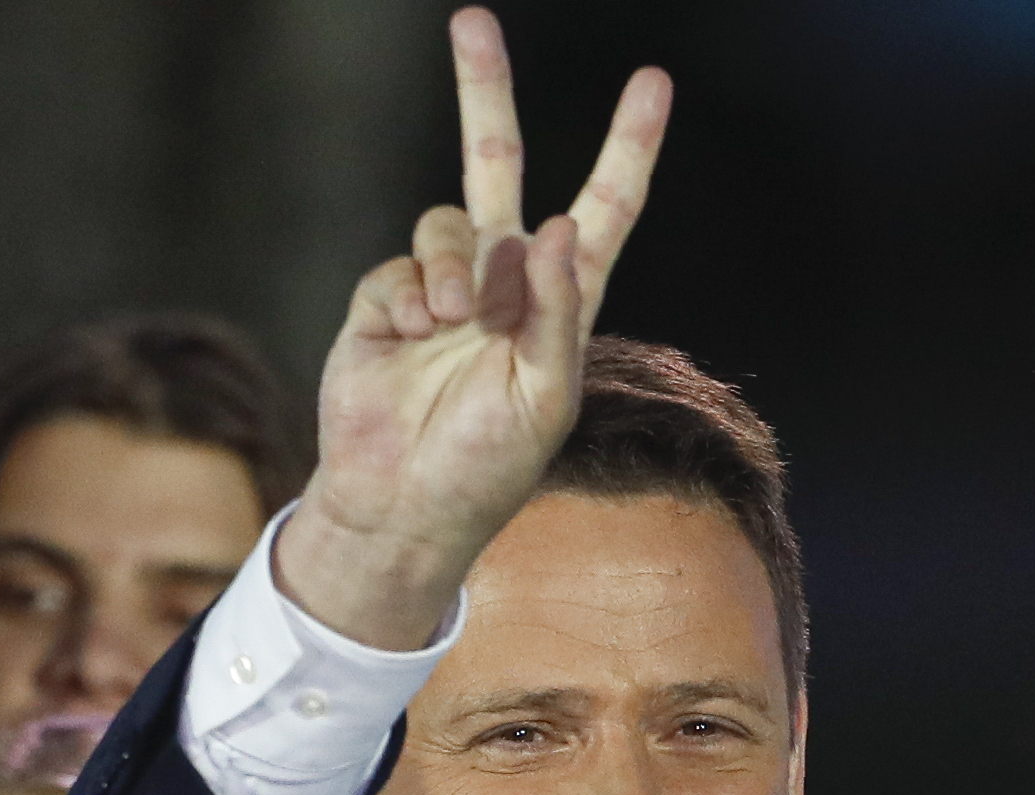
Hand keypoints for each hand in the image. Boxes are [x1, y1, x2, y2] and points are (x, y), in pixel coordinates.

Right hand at [277, 6, 671, 649]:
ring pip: (446, 222)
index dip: (628, 148)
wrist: (402, 505)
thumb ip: (556, 314)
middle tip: (470, 21)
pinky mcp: (382, 305)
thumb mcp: (545, 399)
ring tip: (451, 324)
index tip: (652, 83)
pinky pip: (397, 265)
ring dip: (453, 266)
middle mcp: (502, 283)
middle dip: (482, 94)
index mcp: (561, 303)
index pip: (603, 208)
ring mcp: (439, 290)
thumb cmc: (488, 470)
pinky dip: (405, 296)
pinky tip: (408, 338)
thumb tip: (553, 228)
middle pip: (496, 165)